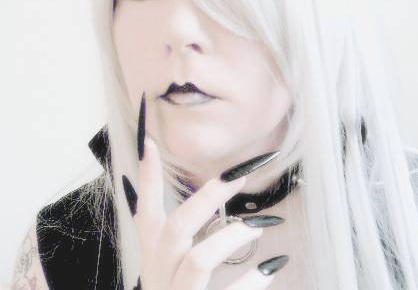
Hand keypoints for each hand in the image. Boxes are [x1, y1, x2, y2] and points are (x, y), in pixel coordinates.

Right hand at [122, 92, 288, 289]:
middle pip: (177, 225)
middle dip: (209, 196)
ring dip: (231, 237)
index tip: (151, 141)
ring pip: (198, 260)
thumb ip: (180, 236)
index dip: (148, 176)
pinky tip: (270, 267)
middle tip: (240, 173)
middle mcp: (160, 271)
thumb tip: (208, 202)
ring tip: (260, 225)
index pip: (146, 209)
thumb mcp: (167, 264)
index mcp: (154, 254)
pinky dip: (250, 281)